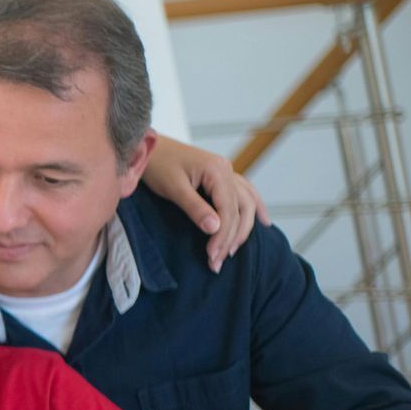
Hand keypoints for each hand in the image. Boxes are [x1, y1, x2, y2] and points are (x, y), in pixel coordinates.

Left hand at [141, 135, 268, 271]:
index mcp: (217, 170)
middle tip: (217, 262)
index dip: (223, 235)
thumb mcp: (173, 188)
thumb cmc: (156, 165)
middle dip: (231, 238)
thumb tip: (215, 228)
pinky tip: (263, 222)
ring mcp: (226, 171)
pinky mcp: (220, 176)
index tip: (212, 256)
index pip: (229, 209)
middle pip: (241, 208)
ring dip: (242, 229)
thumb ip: (194, 207)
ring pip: (246, 202)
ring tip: (232, 252)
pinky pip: (245, 193)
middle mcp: (226, 169)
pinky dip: (254, 208)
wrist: (147, 147)